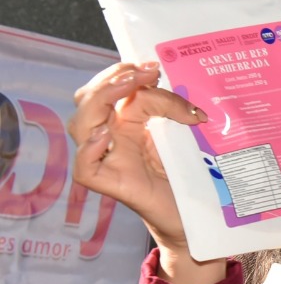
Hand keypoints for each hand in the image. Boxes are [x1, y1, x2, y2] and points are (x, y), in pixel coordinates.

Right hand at [68, 61, 208, 251]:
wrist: (196, 216)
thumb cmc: (190, 176)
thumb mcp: (185, 137)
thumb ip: (178, 116)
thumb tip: (194, 108)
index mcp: (126, 121)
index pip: (115, 88)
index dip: (130, 75)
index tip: (156, 67)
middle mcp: (112, 137)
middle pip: (89, 99)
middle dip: (112, 79)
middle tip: (144, 72)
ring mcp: (108, 160)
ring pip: (81, 125)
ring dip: (100, 101)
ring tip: (127, 88)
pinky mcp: (111, 185)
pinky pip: (85, 167)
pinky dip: (90, 149)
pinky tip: (106, 136)